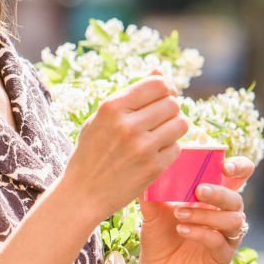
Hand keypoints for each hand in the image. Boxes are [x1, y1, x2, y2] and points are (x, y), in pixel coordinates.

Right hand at [65, 68, 189, 221]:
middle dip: (170, 110)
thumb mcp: (101, 119)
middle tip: (159, 120)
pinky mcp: (153, 167)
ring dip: (174, 128)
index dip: (166, 88)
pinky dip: (170, 149)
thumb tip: (159, 70)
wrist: (83, 194)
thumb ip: (130, 94)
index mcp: (111, 107)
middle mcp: (128, 125)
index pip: (157, 84)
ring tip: (159, 136)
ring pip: (181, 124)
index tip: (163, 97)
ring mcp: (142, 147)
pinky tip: (154, 154)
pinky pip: (178, 148)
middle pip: (172, 103)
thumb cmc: (91, 152)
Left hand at [135, 156, 255, 263]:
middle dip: (219, 192)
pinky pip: (219, 242)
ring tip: (179, 214)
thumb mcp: (152, 211)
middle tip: (198, 190)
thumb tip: (145, 168)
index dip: (239, 167)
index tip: (224, 166)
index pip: (239, 176)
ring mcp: (226, 237)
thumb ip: (152, 190)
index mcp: (213, 198)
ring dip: (206, 214)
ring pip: (233, 220)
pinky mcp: (222, 256)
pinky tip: (182, 230)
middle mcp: (224, 215)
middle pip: (236, 198)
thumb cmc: (159, 236)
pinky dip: (201, 233)